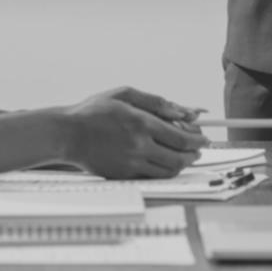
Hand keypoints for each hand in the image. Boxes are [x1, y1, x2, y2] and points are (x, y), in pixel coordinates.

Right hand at [60, 87, 207, 178]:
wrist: (67, 134)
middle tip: (197, 150)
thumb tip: (185, 112)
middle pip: (179, 158)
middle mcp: (139, 145)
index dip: (198, 140)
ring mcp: (131, 163)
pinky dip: (164, 171)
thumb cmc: (95, 111)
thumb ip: (156, 102)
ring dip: (182, 165)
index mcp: (141, 123)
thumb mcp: (124, 94)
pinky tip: (164, 162)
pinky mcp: (124, 175)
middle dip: (194, 154)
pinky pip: (153, 176)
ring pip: (169, 171)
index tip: (204, 138)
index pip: (181, 138)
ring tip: (184, 157)